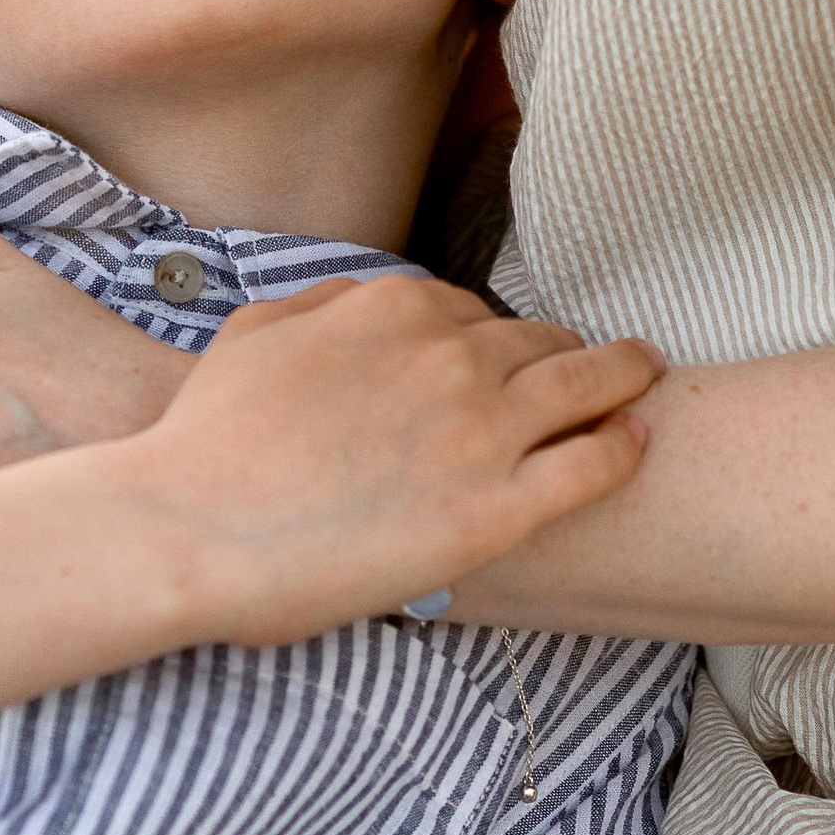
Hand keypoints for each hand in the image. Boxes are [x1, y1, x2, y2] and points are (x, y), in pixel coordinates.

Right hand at [108, 269, 663, 645]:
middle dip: (563, 352)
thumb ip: (325, 304)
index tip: (499, 357)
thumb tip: (366, 303)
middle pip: (538, 342)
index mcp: (395, 304)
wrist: (191, 531)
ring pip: (587, 387)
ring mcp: (483, 430)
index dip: (488, 336)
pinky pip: (593, 465)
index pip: (471, 308)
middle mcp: (453, 353)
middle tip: (589, 365)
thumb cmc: (207, 442)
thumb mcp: (257, 333)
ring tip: (644, 378)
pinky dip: (623, 447)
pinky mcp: (500, 509)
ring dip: (622, 376)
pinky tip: (636, 442)